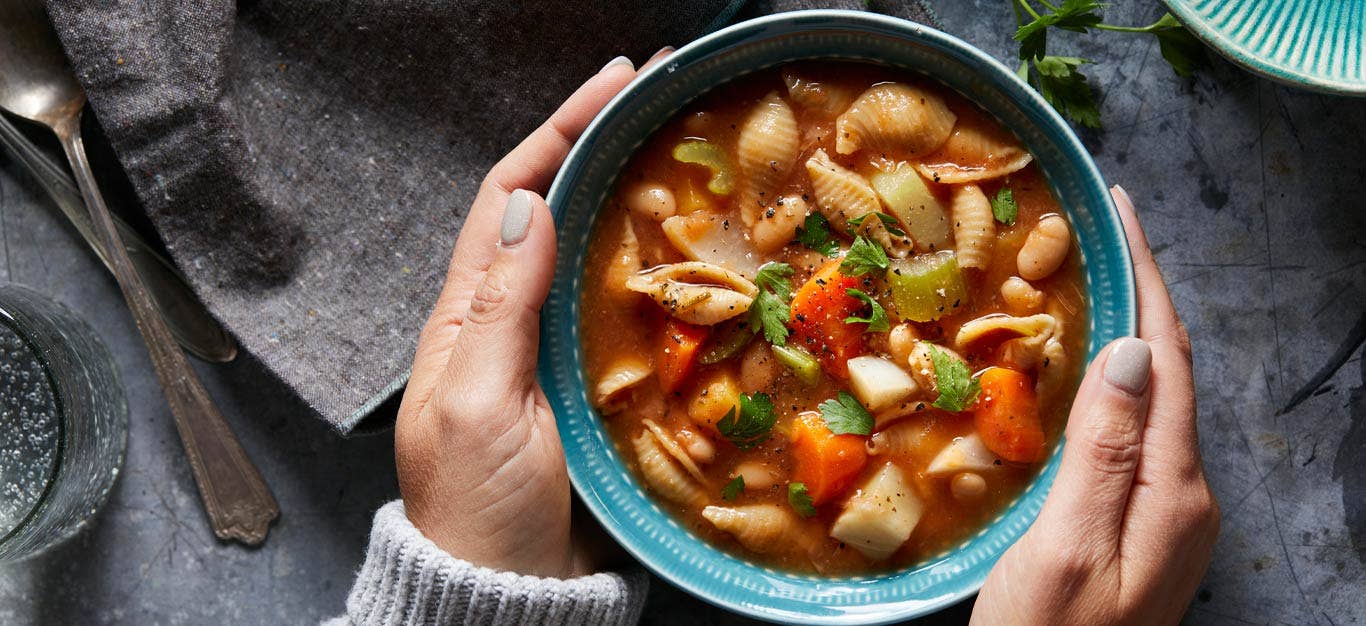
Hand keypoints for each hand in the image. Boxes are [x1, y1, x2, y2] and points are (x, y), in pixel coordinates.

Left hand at [393, 50, 670, 578]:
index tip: (613, 84)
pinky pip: (627, 319)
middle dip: (601, 151)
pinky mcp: (593, 393)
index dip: (558, 132)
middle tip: (663, 106)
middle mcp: (510, 322)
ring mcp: (554, 355)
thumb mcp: (479, 402)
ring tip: (687, 164)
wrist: (506, 596)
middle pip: (554, 213)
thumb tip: (524, 203)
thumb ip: (501, 307)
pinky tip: (697, 265)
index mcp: (469, 316)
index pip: (510, 196)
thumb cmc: (478, 509)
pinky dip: (659, 279)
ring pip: (594, 260)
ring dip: (634, 205)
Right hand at [971, 186, 1220, 623]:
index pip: (1170, 359)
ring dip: (1122, 337)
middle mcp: (1183, 498)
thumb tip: (1133, 350)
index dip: (1146, 277)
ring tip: (1081, 283)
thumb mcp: (1064, 550)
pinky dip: (1107, 387)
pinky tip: (1073, 378)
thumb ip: (1104, 452)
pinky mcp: (1135, 534)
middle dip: (1138, 294)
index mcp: (1174, 492)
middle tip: (1092, 232)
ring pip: (1149, 403)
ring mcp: (1163, 519)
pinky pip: (1130, 437)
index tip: (1119, 209)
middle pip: (1168, 373)